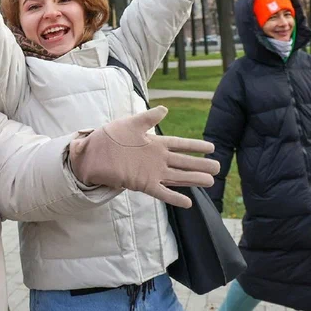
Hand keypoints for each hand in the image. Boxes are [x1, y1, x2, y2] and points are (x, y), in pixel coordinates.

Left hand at [68, 106, 219, 208]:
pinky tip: (188, 202)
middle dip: (200, 164)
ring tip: (211, 182)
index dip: (195, 145)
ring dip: (193, 180)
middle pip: (183, 162)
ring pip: (178, 177)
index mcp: (154, 143)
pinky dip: (174, 197)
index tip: (212, 147)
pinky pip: (162, 192)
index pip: (179, 144)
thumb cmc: (109, 137)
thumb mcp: (131, 123)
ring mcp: (151, 173)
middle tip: (219, 167)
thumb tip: (165, 108)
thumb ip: (149, 117)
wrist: (92, 154)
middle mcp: (156, 159)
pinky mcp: (143, 184)